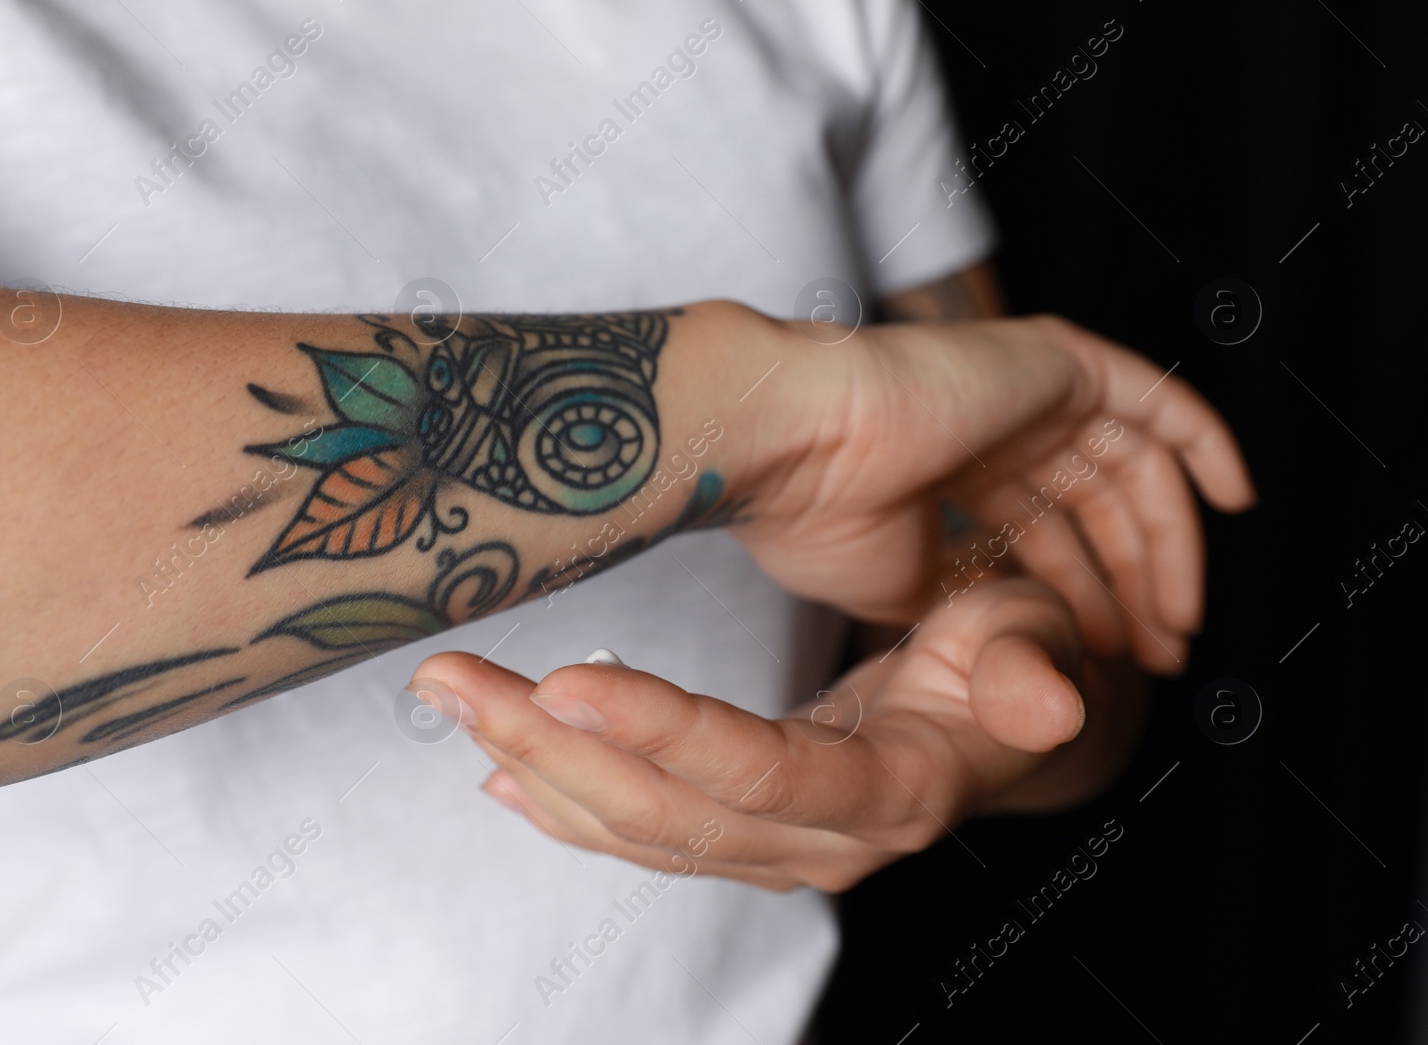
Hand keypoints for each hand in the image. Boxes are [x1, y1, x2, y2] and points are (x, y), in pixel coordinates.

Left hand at [410, 578, 1144, 891]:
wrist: (998, 732)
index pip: (761, 774)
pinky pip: (642, 836)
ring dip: (532, 764)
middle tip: (451, 679)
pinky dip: (562, 803)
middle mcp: (824, 838)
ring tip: (451, 697)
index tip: (565, 680)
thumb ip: (1029, 675)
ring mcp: (777, 846)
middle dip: (550, 746)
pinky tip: (498, 769)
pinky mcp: (743, 835)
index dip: (664, 732)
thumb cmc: (1015, 666)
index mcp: (892, 789)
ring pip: (637, 828)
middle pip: (667, 813)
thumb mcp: (1037, 649)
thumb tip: (1046, 700)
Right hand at [735, 311, 1256, 671]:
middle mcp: (995, 427)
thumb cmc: (820, 516)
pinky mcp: (1059, 364)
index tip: (1108, 660)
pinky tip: (1235, 502)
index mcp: (952, 470)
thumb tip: (1005, 638)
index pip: (1045, 533)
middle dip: (1134, 585)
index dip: (1084, 597)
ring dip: (1166, 549)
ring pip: (1132, 469)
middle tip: (1159, 654)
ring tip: (1179, 624)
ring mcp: (1028, 393)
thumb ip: (961, 602)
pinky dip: (1205, 444)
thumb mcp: (899, 588)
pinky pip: (1158, 402)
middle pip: (1096, 508)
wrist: (801, 445)